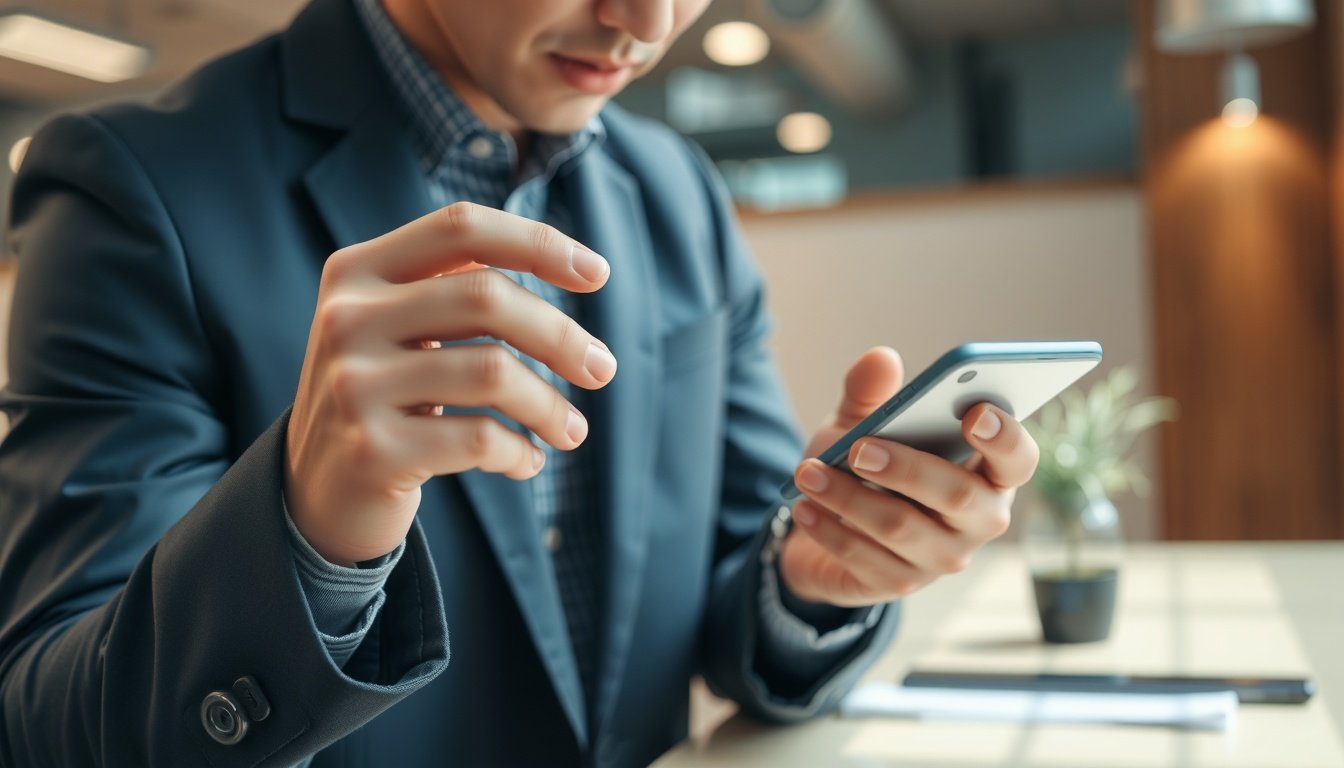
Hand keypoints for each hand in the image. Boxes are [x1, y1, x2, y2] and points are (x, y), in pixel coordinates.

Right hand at [285, 203, 616, 564]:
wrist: (317, 494)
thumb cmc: (384, 396)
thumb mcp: (396, 326)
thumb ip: (454, 284)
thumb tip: (571, 264)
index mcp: (356, 271)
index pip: (461, 229)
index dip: (538, 242)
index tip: (599, 274)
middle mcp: (346, 318)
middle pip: (487, 297)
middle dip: (561, 335)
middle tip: (602, 369)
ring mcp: (353, 385)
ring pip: (493, 372)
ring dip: (551, 406)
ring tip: (572, 430)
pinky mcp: (372, 449)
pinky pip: (479, 439)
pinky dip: (519, 452)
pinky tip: (526, 462)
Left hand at [779, 347, 1038, 607]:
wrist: (828, 527)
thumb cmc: (865, 467)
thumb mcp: (864, 424)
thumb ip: (872, 393)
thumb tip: (880, 358)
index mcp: (987, 472)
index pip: (1019, 460)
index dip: (1005, 438)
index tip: (973, 412)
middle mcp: (977, 520)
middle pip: (959, 497)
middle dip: (907, 469)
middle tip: (859, 449)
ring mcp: (941, 558)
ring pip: (900, 528)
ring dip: (848, 497)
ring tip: (806, 471)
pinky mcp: (899, 584)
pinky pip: (864, 559)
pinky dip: (829, 529)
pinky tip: (802, 506)